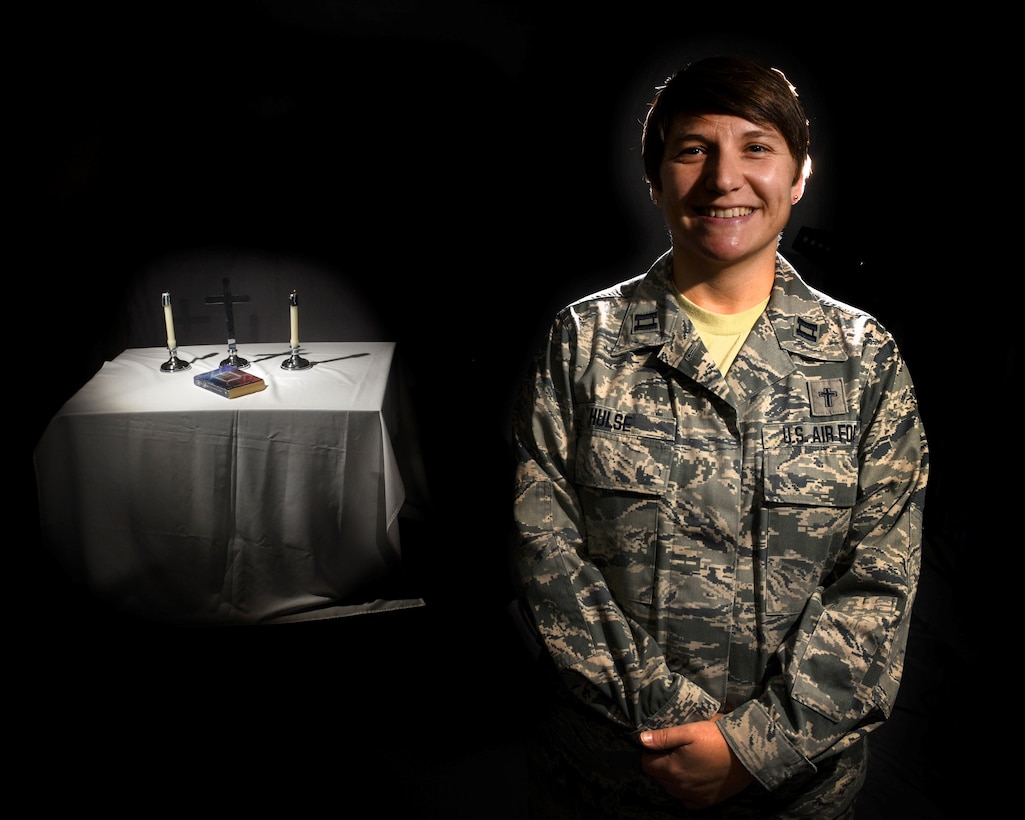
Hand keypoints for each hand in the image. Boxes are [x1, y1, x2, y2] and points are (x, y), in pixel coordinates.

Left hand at [639, 716, 754, 808]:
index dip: (649, 753)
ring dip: (671, 777)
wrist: (748, 752)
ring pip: (671, 790)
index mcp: (673, 769)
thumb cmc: (717, 738)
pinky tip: (692, 777)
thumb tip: (642, 740)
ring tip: (682, 762)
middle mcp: (681, 787)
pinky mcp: (708, 801)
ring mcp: (694, 797)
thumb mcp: (688, 731)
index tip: (659, 744)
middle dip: (660, 764)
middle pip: (658, 778)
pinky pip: (687, 800)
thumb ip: (663, 737)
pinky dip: (685, 791)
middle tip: (672, 750)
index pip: (647, 765)